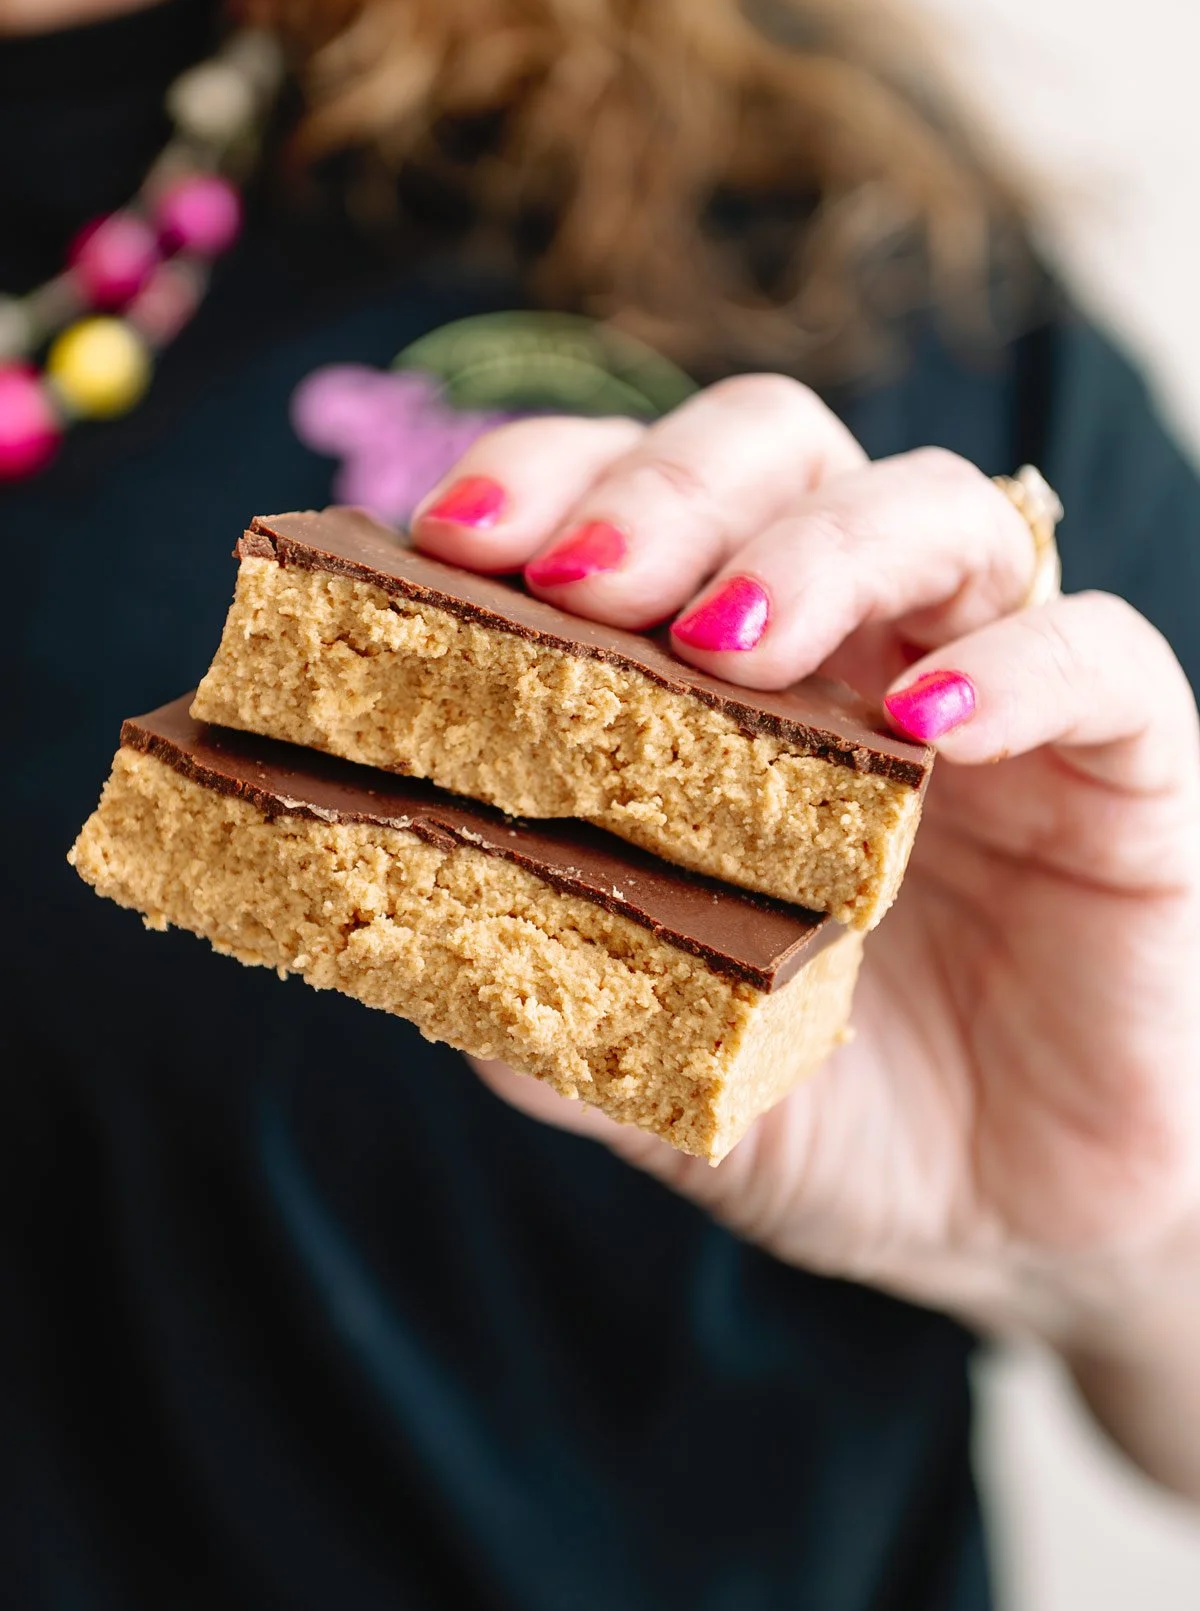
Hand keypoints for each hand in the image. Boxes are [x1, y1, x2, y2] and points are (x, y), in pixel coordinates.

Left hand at [412, 376, 1199, 1494]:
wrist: (1009, 1218)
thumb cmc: (826, 1110)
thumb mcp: (664, 1066)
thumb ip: (556, 1001)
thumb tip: (407, 939)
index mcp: (728, 681)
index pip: (636, 505)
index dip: (548, 484)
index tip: (449, 541)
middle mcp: (857, 646)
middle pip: (778, 452)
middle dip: (668, 489)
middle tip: (579, 582)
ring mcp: (997, 687)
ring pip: (934, 508)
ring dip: (818, 549)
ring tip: (726, 644)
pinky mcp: (1129, 763)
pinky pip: (1100, 657)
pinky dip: (1018, 665)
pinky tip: (931, 723)